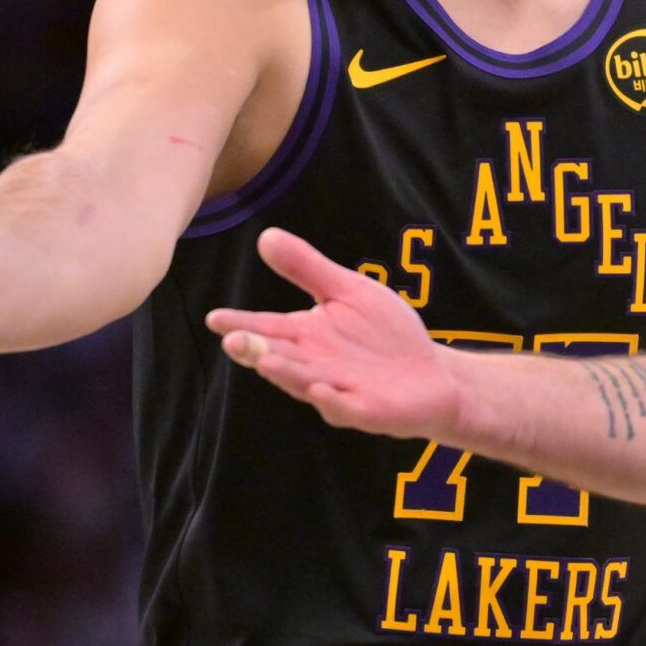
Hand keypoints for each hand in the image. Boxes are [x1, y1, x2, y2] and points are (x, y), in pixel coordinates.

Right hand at [205, 228, 460, 441]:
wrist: (431, 374)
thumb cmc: (383, 334)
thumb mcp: (347, 292)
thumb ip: (307, 269)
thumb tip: (265, 235)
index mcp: (306, 337)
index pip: (266, 328)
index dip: (240, 323)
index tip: (214, 318)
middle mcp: (314, 365)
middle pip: (279, 357)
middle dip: (255, 350)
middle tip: (231, 340)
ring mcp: (339, 390)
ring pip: (306, 383)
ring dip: (286, 374)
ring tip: (265, 360)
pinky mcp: (367, 410)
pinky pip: (346, 407)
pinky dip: (332, 400)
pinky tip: (320, 390)